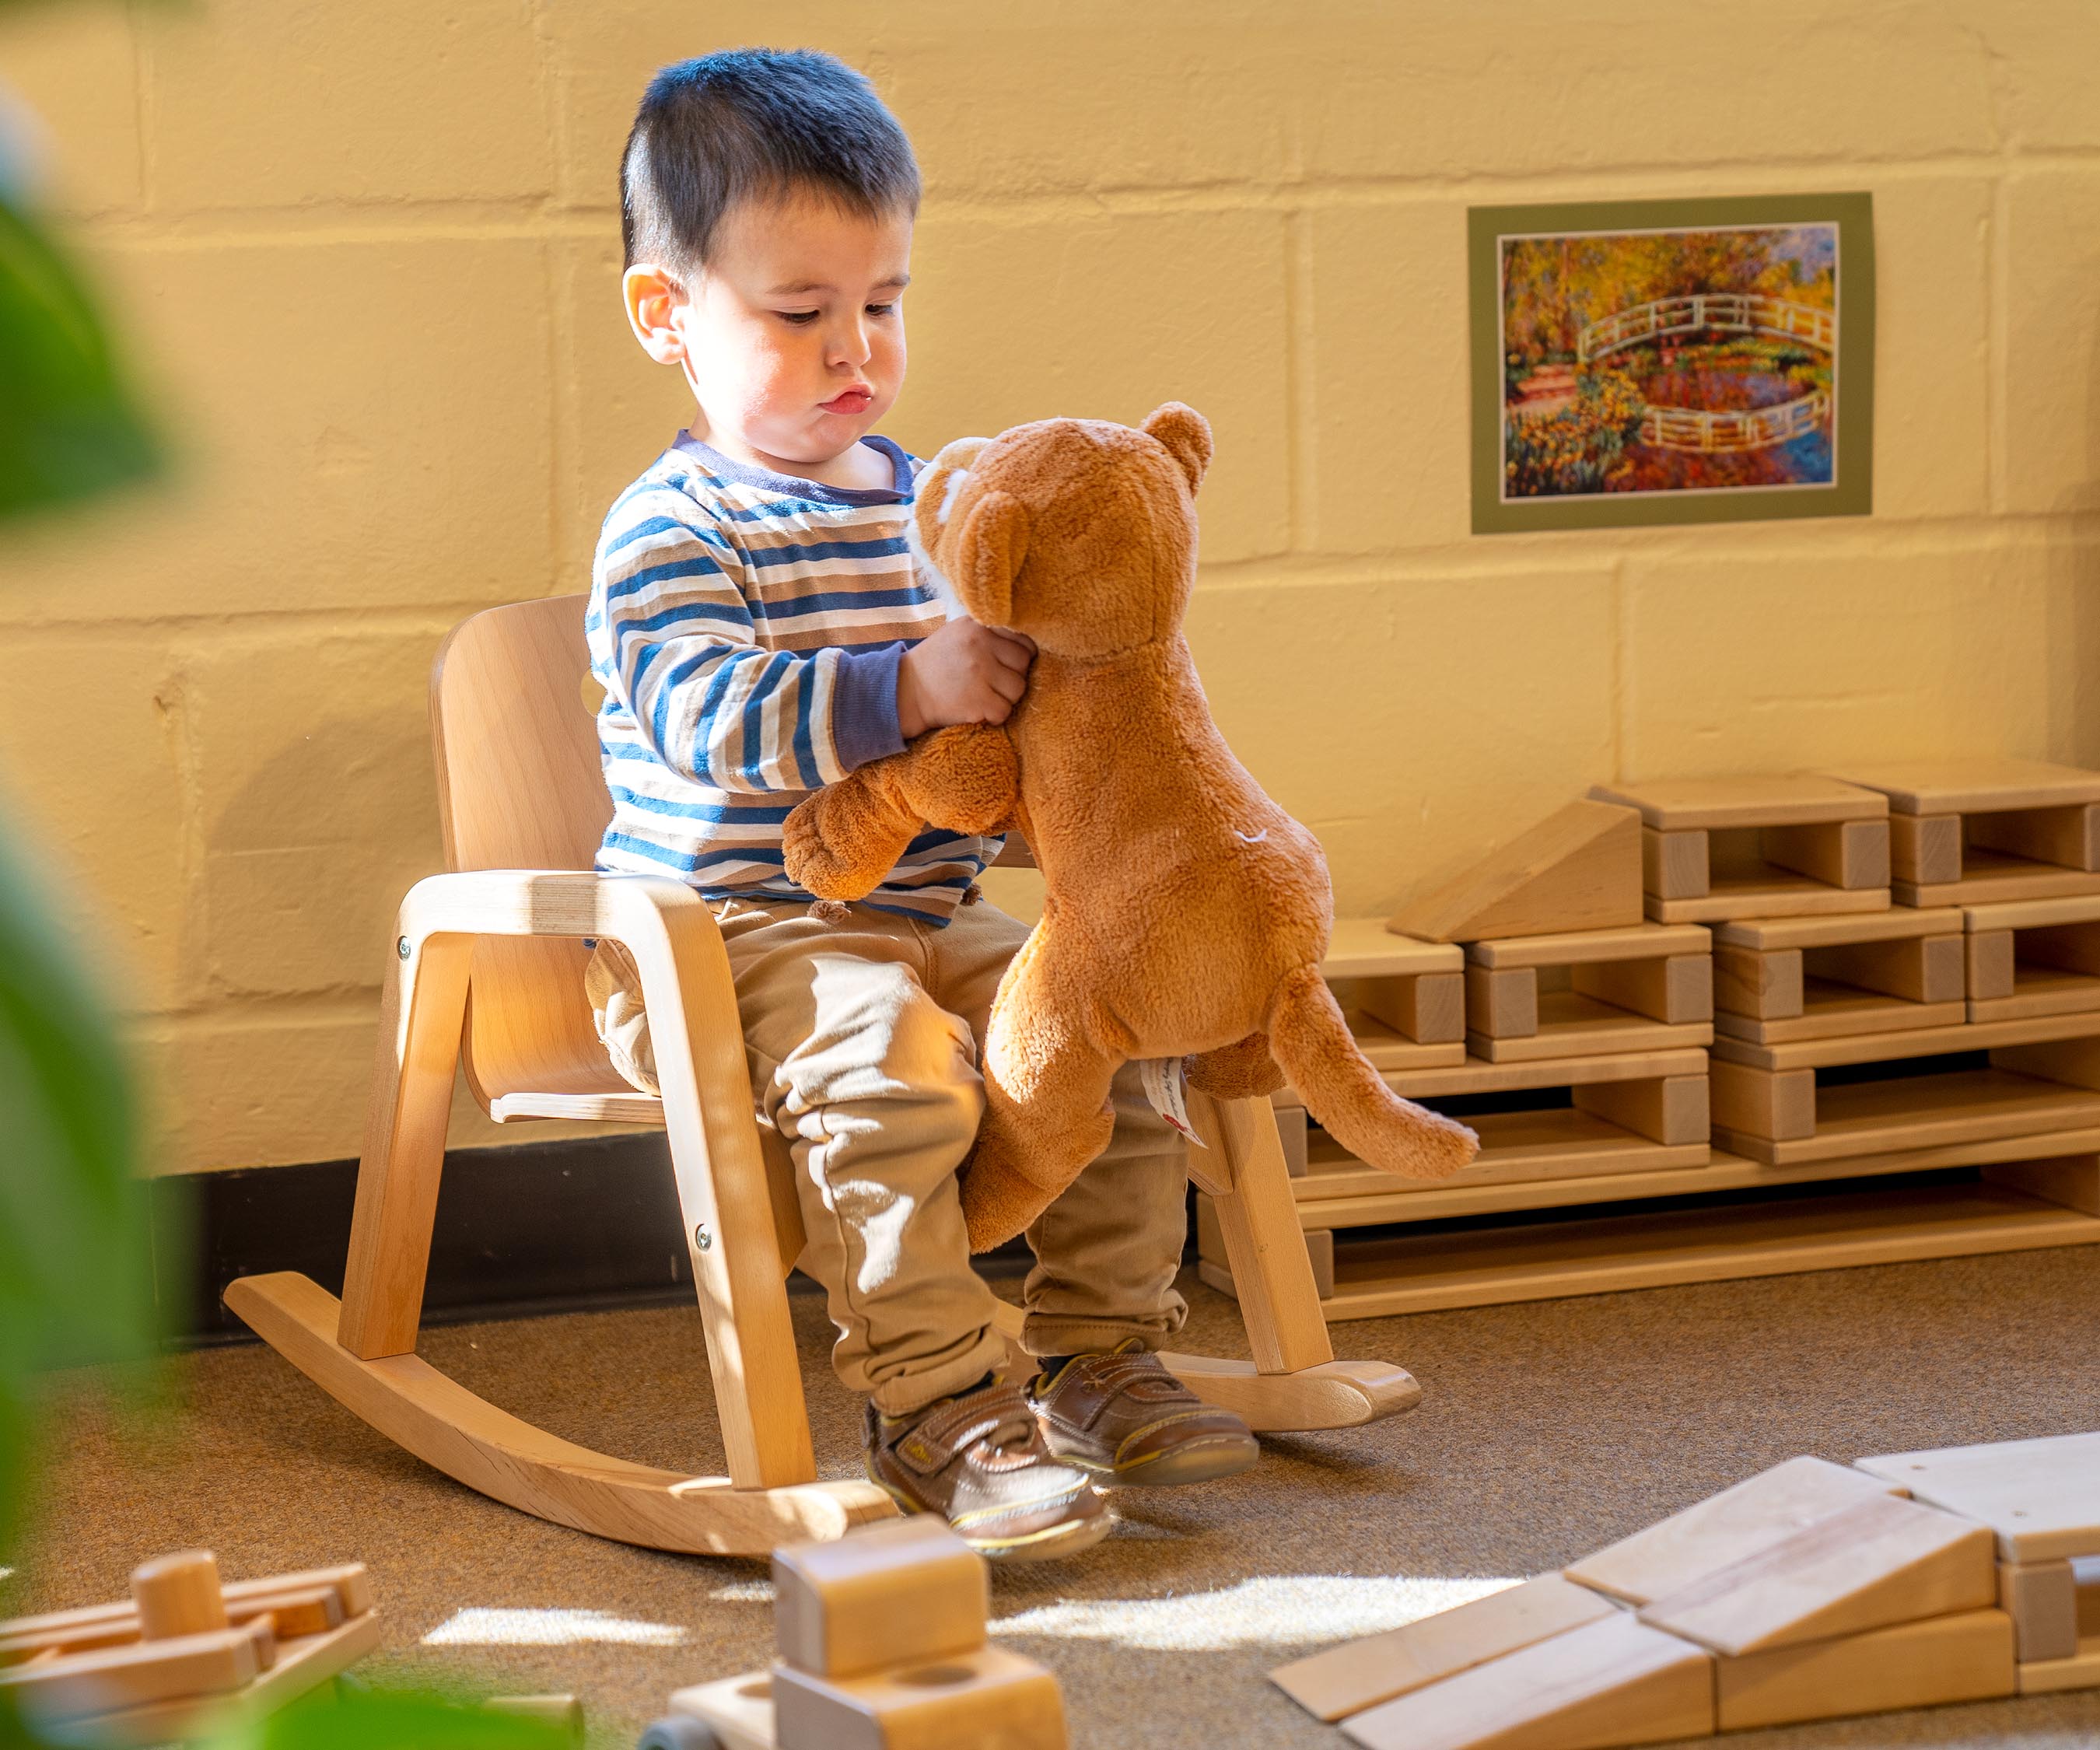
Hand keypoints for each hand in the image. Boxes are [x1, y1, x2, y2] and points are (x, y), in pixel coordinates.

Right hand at [897, 619, 1034, 736]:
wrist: (905, 692)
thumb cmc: (935, 664)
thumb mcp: (957, 633)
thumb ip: (988, 633)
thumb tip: (1025, 644)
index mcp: (978, 626)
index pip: (1023, 641)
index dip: (1020, 658)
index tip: (1008, 667)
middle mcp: (980, 645)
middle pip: (1024, 664)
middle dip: (1014, 677)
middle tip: (994, 684)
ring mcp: (980, 673)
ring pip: (1019, 689)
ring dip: (1006, 698)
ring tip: (985, 697)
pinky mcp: (977, 700)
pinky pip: (1005, 711)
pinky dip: (995, 716)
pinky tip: (980, 711)